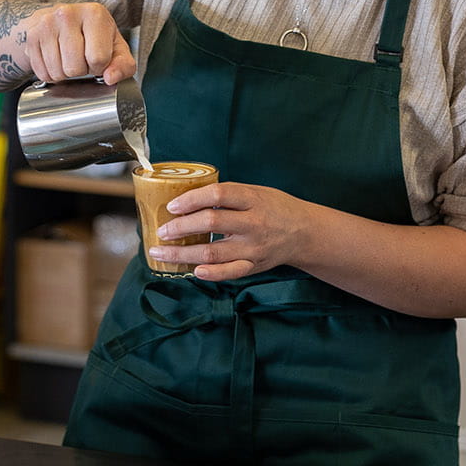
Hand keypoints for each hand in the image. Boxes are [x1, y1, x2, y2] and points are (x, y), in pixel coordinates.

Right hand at [18, 2, 136, 84]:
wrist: (59, 21)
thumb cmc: (93, 36)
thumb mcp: (115, 47)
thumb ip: (123, 65)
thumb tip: (111, 78)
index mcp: (95, 14)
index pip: (98, 58)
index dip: (99, 67)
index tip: (97, 59)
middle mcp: (67, 14)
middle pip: (75, 68)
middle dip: (81, 71)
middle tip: (81, 60)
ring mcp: (46, 24)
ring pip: (57, 72)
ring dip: (65, 75)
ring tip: (69, 60)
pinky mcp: (32, 37)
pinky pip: (42, 73)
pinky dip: (50, 75)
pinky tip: (56, 61)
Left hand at [147, 182, 312, 280]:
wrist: (304, 232)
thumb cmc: (275, 208)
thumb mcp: (256, 191)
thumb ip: (227, 194)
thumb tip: (188, 197)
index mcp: (252, 199)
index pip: (218, 195)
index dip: (191, 199)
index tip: (172, 205)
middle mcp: (253, 223)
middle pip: (211, 223)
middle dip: (181, 227)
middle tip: (162, 230)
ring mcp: (253, 248)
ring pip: (213, 253)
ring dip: (182, 254)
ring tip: (161, 252)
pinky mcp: (254, 266)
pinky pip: (229, 273)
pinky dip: (210, 274)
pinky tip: (193, 271)